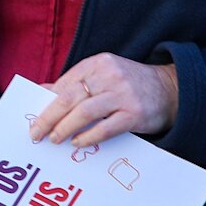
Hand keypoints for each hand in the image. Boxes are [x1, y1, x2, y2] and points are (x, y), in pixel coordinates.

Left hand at [28, 54, 178, 146]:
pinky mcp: (134, 114)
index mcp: (98, 63)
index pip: (65, 83)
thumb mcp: (103, 74)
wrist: (171, 89)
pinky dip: (88, 137)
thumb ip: (75, 82)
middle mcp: (110, 75)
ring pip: (85, 112)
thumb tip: (42, 91)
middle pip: (70, 97)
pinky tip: (78, 143)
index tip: (34, 119)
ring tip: (55, 139)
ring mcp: (123, 94)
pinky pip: (105, 128)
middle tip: (36, 133)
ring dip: (65, 128)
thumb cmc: (130, 84)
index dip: (46, 102)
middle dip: (49, 117)